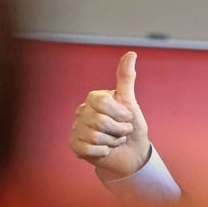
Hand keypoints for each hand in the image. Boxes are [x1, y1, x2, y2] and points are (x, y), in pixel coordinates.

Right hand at [71, 51, 150, 179]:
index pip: (102, 102)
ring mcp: (77, 129)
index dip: (120, 114)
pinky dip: (103, 152)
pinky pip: (88, 149)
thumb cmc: (131, 126)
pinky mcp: (75, 146)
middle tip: (122, 132)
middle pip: (100, 121)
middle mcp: (82, 111)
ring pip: (95, 136)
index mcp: (94, 98)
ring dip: (113, 142)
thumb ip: (126, 78)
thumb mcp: (131, 102)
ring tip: (114, 140)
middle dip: (119, 130)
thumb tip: (131, 53)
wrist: (132, 152)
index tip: (127, 118)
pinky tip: (105, 150)